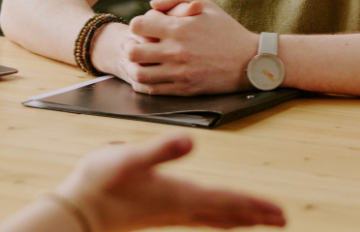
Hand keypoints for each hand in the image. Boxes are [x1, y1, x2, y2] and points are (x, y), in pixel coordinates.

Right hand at [54, 134, 284, 230]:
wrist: (78, 212)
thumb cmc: (101, 183)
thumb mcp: (130, 158)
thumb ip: (160, 150)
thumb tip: (191, 141)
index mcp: (180, 195)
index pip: (226, 200)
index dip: (254, 205)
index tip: (279, 213)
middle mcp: (179, 208)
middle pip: (226, 214)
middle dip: (254, 215)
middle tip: (281, 220)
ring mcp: (169, 213)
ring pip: (214, 218)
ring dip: (237, 218)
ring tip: (255, 220)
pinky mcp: (158, 214)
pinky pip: (199, 217)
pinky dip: (215, 217)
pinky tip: (211, 214)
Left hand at [120, 0, 258, 94]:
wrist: (250, 61)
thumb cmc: (227, 30)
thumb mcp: (206, 5)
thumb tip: (152, 3)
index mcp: (179, 29)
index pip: (138, 25)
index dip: (137, 25)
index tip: (144, 27)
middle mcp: (176, 51)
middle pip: (133, 51)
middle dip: (130, 46)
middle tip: (135, 45)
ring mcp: (179, 72)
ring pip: (139, 73)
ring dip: (133, 67)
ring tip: (136, 62)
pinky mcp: (184, 89)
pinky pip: (152, 90)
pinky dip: (142, 83)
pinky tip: (144, 76)